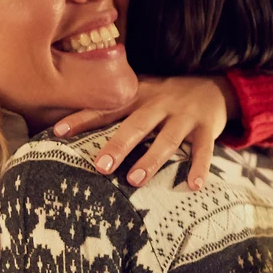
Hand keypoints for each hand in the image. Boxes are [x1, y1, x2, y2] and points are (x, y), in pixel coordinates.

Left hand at [53, 75, 238, 191]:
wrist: (215, 85)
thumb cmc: (166, 96)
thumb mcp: (141, 94)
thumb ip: (115, 108)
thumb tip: (69, 127)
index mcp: (138, 96)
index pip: (106, 108)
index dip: (82, 119)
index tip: (58, 132)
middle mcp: (159, 104)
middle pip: (136, 126)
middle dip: (117, 146)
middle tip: (100, 167)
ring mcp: (184, 116)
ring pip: (167, 140)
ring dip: (151, 160)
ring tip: (135, 180)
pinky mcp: (207, 127)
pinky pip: (204, 150)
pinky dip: (200, 168)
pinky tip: (194, 186)